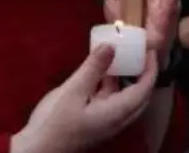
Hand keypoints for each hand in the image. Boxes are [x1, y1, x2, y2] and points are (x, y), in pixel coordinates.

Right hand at [11, 44, 157, 152]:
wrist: (38, 149)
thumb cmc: (55, 121)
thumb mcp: (73, 90)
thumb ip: (93, 68)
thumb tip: (111, 46)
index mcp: (116, 113)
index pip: (143, 90)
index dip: (150, 69)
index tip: (150, 50)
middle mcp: (116, 120)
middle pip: (139, 96)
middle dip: (143, 74)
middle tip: (140, 53)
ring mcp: (106, 122)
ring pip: (125, 98)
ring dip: (126, 79)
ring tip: (121, 56)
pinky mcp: (95, 122)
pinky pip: (111, 100)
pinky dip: (112, 85)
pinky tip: (101, 71)